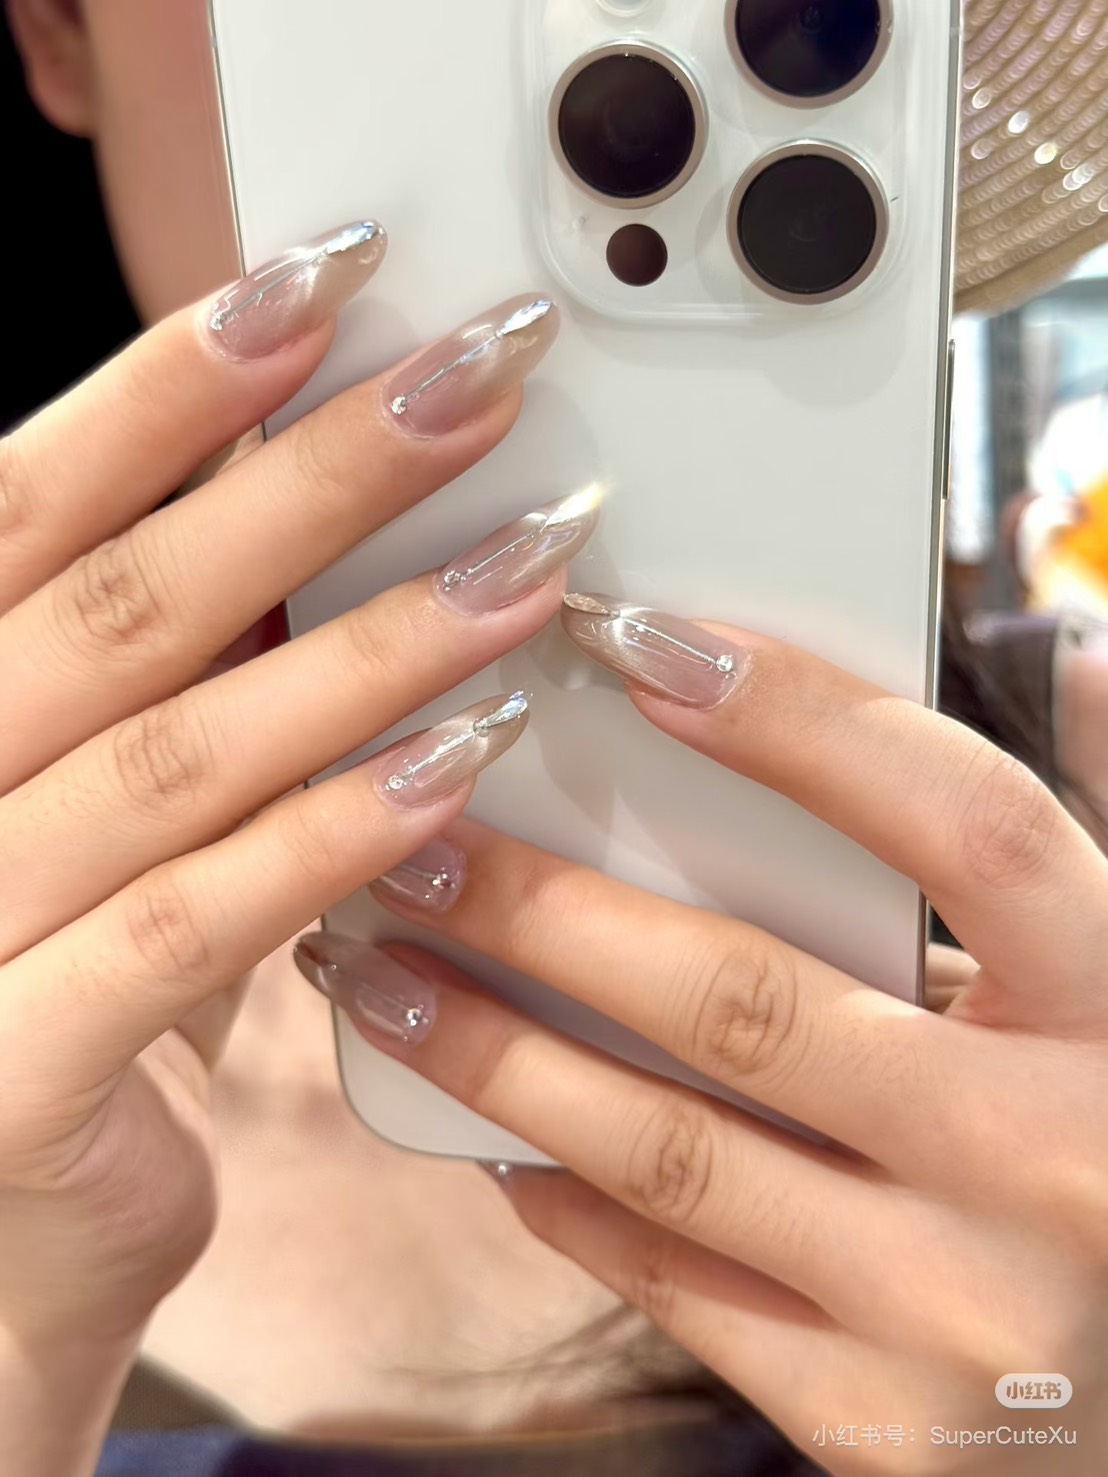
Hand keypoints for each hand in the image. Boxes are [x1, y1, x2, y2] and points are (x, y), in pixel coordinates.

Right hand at [0, 217, 585, 1458]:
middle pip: (121, 604)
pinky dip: (329, 841)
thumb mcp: (85, 830)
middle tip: (481, 375)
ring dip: (371, 647)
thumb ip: (160, 698)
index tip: (321, 279)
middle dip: (313, 476)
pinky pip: (188, 932)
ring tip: (532, 563)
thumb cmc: (41, 1018)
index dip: (169, 385)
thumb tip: (313, 537)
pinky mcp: (3, 1081)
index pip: (25, 510)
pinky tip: (463, 765)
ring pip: (176, 756)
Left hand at [318, 596, 1107, 1473]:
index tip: (638, 641)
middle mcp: (1048, 1162)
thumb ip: (1083, 824)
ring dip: (498, 1055)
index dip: (799, 722)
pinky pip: (680, 1288)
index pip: (960, 823)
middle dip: (548, 912)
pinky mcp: (884, 1425)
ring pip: (672, 1152)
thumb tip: (1072, 645)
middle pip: (749, 1001)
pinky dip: (565, 1201)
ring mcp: (960, 1311)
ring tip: (376, 977)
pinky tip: (489, 1139)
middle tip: (416, 843)